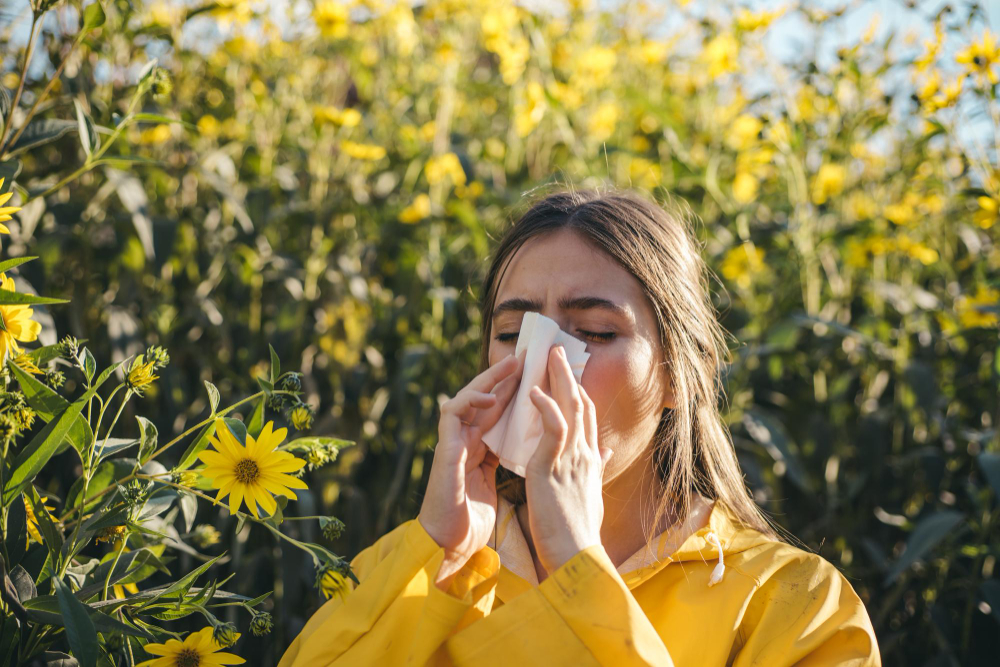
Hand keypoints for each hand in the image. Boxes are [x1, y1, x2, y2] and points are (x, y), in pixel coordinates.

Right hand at [418, 348, 525, 588]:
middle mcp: (466, 442)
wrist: (452, 548)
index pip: (501, 413)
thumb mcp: (502, 486)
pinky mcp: (445, 450)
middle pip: (486, 400)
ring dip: (488, 380)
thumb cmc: (474, 523)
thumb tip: (538, 453)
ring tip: (511, 366)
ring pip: (468, 399)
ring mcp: (453, 444)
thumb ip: (511, 464)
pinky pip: (451, 415)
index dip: (518, 393)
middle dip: (506, 378)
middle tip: (528, 357)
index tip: (540, 375)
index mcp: (481, 450)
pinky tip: (488, 396)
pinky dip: (468, 401)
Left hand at [524, 344, 612, 573]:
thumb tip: (604, 451)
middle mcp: (584, 454)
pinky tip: (536, 391)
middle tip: (558, 351)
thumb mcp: (591, 495)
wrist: (576, 556)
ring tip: (548, 356)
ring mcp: (571, 459)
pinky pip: (554, 428)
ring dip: (558, 378)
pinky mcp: (553, 467)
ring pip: (569, 408)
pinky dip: (546, 406)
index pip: (586, 417)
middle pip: (580, 404)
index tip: (570, 372)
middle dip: (569, 375)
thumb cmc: (579, 532)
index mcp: (590, 461)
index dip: (578, 391)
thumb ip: (595, 469)